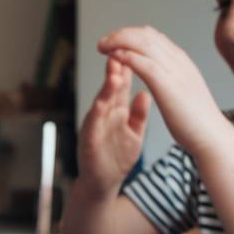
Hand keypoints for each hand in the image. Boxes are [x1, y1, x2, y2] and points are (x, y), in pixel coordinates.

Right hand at [78, 55, 150, 194]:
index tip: (135, 50)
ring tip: (113, 73)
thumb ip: (139, 115)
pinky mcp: (89, 142)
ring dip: (105, 89)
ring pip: (100, 104)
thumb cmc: (117, 159)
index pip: (123, 85)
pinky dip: (95, 115)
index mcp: (117, 111)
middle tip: (121, 52)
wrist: (103, 183)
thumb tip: (144, 94)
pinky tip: (100, 104)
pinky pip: (92, 127)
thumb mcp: (134, 134)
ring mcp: (95, 127)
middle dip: (116, 70)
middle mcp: (104, 115)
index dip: (129, 67)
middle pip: (110, 89)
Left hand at [98, 26, 226, 156]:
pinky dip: (127, 57)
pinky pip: (143, 63)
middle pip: (146, 35)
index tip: (115, 41)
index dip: (131, 35)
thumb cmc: (196, 120)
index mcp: (181, 62)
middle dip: (121, 34)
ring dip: (119, 41)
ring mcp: (174, 71)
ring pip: (143, 43)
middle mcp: (178, 61)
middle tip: (103, 42)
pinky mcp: (167, 85)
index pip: (153, 37)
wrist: (211, 135)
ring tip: (102, 47)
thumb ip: (172, 80)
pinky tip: (114, 58)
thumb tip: (162, 78)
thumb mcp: (183, 92)